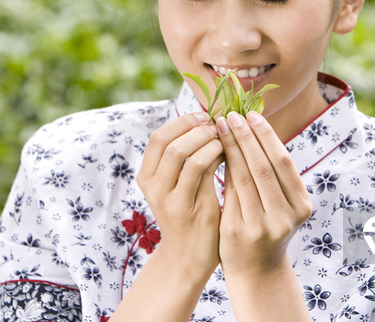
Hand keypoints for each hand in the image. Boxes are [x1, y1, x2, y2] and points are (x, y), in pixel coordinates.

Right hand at [137, 112, 223, 273]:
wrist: (189, 258)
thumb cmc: (191, 215)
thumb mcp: (181, 185)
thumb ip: (188, 159)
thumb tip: (208, 122)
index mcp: (147, 176)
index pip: (158, 137)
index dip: (182, 122)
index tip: (205, 117)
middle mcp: (151, 186)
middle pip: (166, 141)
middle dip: (194, 127)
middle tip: (216, 124)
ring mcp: (165, 197)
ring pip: (181, 152)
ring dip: (205, 138)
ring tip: (222, 137)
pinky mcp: (184, 208)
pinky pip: (198, 169)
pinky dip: (213, 153)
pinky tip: (226, 153)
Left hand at [216, 110, 311, 276]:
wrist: (256, 270)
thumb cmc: (267, 225)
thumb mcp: (279, 202)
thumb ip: (271, 173)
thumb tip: (252, 125)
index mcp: (301, 205)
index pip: (282, 162)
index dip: (266, 135)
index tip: (251, 114)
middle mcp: (284, 217)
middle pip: (262, 167)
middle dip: (245, 137)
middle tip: (231, 115)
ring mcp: (261, 227)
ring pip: (243, 178)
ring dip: (230, 148)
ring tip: (218, 127)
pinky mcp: (237, 233)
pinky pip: (227, 192)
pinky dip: (221, 168)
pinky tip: (212, 151)